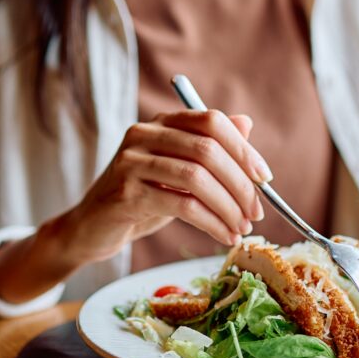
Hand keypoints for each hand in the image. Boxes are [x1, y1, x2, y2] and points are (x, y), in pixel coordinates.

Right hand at [53, 109, 270, 265]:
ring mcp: (131, 162)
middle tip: (256, 213)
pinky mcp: (126, 193)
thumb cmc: (141, 199)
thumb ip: (209, 148)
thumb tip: (246, 123)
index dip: (243, 149)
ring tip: (242, 228)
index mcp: (161, 123)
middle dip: (240, 184)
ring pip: (196, 178)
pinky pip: (181, 204)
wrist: (93, 228)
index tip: (264, 179)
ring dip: (228, 207)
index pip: (211, 121)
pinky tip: (224, 236)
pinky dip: (211, 223)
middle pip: (208, 150)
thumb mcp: (179, 171)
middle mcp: (143, 134)